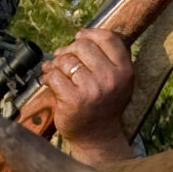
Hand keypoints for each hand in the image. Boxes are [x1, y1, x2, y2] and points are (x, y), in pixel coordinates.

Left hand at [36, 25, 138, 164]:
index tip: (80, 37)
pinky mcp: (73, 99)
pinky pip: (54, 75)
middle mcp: (111, 79)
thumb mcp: (116, 81)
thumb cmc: (103, 106)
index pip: (108, 39)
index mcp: (124, 71)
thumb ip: (106, 59)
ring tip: (56, 72)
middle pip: (83, 46)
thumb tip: (80, 36)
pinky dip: (48, 77)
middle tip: (64, 59)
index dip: (91, 33)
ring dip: (56, 64)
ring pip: (66, 60)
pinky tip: (50, 82)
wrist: (97, 137)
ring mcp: (92, 89)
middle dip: (69, 50)